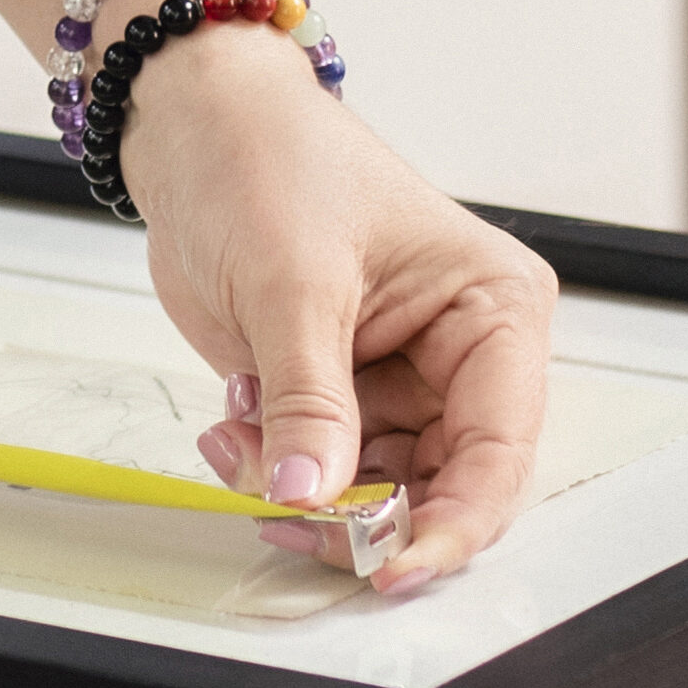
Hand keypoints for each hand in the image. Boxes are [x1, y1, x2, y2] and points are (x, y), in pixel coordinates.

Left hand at [114, 20, 557, 593]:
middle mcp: (459, 357)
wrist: (188, 119)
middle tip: (285, 514)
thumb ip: (309, 399)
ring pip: (373, 491)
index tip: (392, 568)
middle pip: (438, 488)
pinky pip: (318, 467)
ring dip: (300, 490)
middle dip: (359, 514)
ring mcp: (394, 379)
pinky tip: (229, 427)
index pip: (498, 451)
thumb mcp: (292, 282)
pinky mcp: (333, 389)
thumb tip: (313, 492)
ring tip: (235, 441)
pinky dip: (270, 468)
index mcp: (493, 312)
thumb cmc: (265, 156)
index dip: (452, 523)